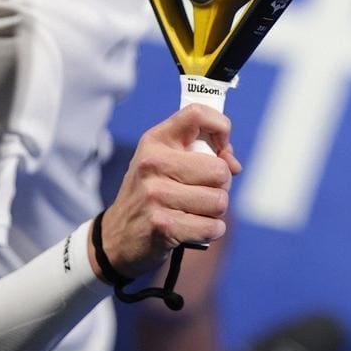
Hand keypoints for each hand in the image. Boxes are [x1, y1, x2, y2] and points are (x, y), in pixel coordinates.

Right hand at [89, 105, 242, 280]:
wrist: (117, 236)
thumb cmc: (151, 194)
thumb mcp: (166, 163)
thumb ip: (202, 154)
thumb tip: (233, 165)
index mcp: (156, 141)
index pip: (197, 114)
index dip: (221, 127)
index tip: (221, 147)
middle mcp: (153, 163)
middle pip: (220, 170)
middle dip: (221, 186)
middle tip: (202, 192)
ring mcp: (155, 194)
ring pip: (219, 201)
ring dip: (215, 212)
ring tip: (194, 212)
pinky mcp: (162, 225)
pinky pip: (212, 226)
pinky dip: (211, 230)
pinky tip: (193, 228)